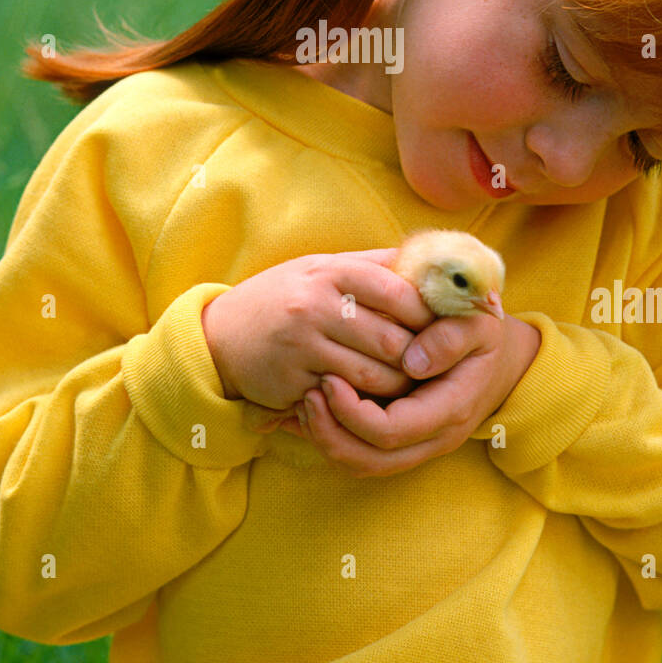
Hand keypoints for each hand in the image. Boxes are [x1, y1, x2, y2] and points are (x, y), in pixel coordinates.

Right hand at [201, 248, 432, 413]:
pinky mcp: (293, 382)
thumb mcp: (321, 268)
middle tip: (432, 363)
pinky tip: (374, 398)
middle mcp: (315, 306)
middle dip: (418, 356)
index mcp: (329, 272)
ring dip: (398, 385)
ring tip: (409, 382)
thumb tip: (428, 260)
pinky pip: (346, 398)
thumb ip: (372, 265)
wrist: (221, 335)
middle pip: (391, 340)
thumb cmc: (285, 297)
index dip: (427, 311)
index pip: (396, 291)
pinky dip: (366, 402)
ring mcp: (302, 347)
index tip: (440, 323)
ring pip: (374, 376)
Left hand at [278, 313, 541, 477]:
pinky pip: (363, 457)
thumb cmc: (484, 333)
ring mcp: (421, 445)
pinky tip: (316, 410)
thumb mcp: (478, 324)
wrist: (501, 358)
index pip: (392, 430)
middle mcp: (435, 437)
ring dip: (327, 440)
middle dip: (329, 433)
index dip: (352, 412)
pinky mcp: (406, 442)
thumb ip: (450, 337)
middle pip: (370, 460)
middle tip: (307, 394)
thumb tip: (411, 361)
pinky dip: (333, 439)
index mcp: (451, 408)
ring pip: (363, 465)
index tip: (329, 379)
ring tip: (306, 401)